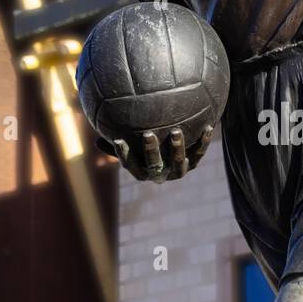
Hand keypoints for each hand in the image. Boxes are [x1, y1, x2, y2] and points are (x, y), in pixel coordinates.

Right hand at [95, 126, 212, 180]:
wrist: (170, 155)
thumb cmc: (141, 147)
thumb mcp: (128, 146)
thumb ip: (114, 142)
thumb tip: (94, 139)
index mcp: (143, 172)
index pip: (131, 166)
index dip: (124, 155)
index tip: (119, 139)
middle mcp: (160, 174)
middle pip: (155, 165)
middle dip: (151, 151)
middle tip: (148, 134)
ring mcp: (178, 171)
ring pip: (179, 163)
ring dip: (178, 148)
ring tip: (176, 131)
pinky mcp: (193, 163)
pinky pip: (199, 154)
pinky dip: (203, 142)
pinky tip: (208, 127)